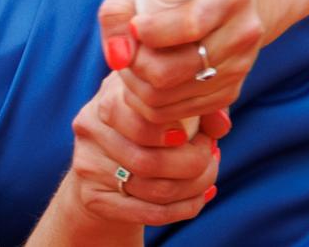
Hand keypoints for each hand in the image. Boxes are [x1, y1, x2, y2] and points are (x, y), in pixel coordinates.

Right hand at [50, 72, 222, 233]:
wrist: (103, 164)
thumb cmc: (147, 126)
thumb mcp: (167, 106)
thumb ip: (198, 108)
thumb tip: (220, 125)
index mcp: (109, 95)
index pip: (143, 117)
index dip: (179, 131)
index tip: (203, 135)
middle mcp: (91, 127)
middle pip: (149, 160)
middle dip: (195, 164)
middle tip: (212, 156)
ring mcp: (88, 164)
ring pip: (154, 189)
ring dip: (194, 187)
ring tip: (209, 177)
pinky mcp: (93, 197)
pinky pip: (150, 212)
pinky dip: (184, 208)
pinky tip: (199, 197)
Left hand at [95, 0, 268, 128]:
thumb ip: (119, 10)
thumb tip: (117, 56)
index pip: (189, 25)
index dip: (151, 32)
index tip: (134, 26)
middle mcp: (242, 33)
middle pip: (171, 71)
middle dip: (135, 65)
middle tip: (126, 51)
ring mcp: (239, 67)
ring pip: (167, 98)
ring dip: (136, 86)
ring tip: (131, 64)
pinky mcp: (230, 93)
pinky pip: (176, 113)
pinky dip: (148, 102)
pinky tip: (145, 79)